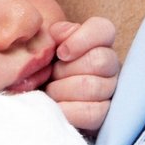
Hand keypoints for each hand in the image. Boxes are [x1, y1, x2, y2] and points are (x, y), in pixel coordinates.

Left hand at [45, 17, 118, 133]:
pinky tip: (56, 107)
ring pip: (93, 86)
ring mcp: (109, 90)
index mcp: (96, 43)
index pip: (104, 29)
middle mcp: (109, 65)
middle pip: (100, 60)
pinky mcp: (104, 115)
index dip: (82, 39)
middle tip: (51, 75)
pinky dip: (69, 110)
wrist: (35, 99)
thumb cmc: (41, 70)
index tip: (61, 52)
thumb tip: (58, 33)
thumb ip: (52, 34)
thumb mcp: (43, 47)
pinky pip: (92, 112)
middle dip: (67, 69)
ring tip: (50, 92)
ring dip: (63, 90)